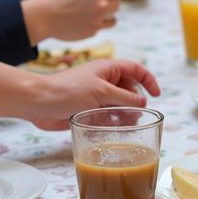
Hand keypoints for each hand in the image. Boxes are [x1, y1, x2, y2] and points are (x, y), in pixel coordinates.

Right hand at [22, 0, 124, 43]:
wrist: (44, 16)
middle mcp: (101, 3)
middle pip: (118, 1)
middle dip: (110, 0)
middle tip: (93, 0)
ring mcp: (98, 19)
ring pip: (114, 14)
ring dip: (108, 11)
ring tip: (91, 9)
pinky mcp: (94, 31)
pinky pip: (105, 25)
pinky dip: (100, 22)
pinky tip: (87, 18)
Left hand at [28, 59, 160, 130]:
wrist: (40, 103)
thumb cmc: (69, 91)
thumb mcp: (101, 92)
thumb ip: (124, 98)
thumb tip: (144, 103)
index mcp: (108, 69)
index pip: (136, 69)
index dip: (148, 80)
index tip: (157, 95)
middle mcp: (104, 80)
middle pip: (129, 90)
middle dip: (135, 103)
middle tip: (135, 117)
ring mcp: (96, 95)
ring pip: (119, 104)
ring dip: (124, 114)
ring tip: (125, 126)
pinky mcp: (89, 110)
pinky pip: (107, 115)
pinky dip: (112, 122)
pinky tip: (111, 129)